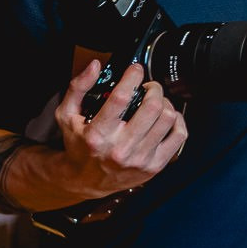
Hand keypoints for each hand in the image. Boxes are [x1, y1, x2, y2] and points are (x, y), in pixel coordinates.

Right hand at [55, 59, 185, 198]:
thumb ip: (78, 88)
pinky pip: (179, 135)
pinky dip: (177, 120)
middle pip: (151, 107)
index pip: (121, 98)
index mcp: (98, 134)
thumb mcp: (67, 116)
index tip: (135, 70)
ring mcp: (140, 158)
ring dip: (165, 102)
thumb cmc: (78, 146)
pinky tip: (167, 117)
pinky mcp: (155, 166)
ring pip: (168, 119)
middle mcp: (120, 148)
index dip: (132, 77)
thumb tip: (95, 66)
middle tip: (149, 87)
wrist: (85, 180)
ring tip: (157, 101)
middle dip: (154, 88)